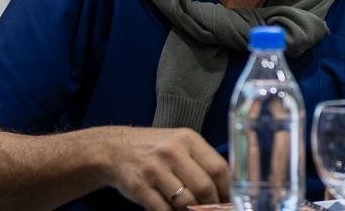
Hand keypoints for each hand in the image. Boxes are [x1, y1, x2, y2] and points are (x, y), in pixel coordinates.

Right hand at [94, 126, 227, 210]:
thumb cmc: (155, 149)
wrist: (115, 150)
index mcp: (188, 139)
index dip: (227, 189)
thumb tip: (226, 185)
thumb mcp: (180, 143)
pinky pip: (163, 210)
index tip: (229, 200)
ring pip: (185, 201)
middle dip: (213, 205)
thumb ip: (201, 160)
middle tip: (214, 210)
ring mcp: (155, 170)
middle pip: (204, 187)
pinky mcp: (140, 188)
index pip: (218, 167)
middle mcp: (172, 152)